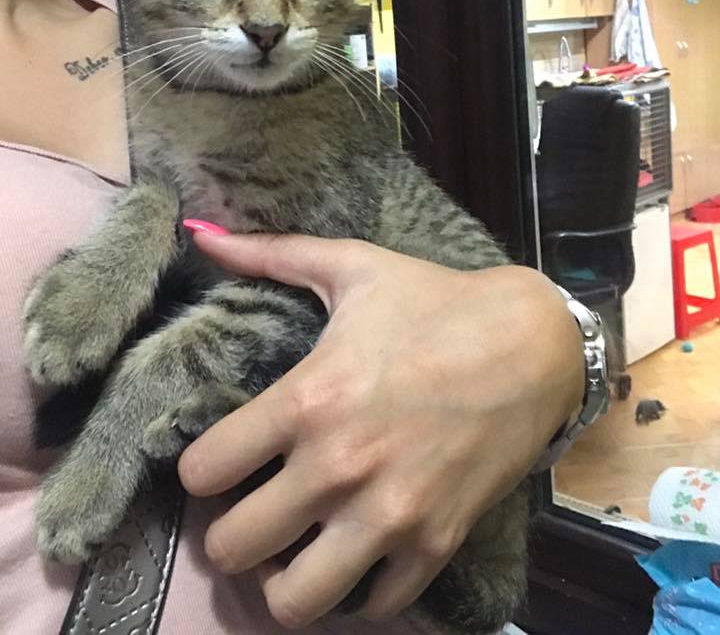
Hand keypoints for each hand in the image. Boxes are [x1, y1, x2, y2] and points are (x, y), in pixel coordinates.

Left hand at [179, 234, 583, 627]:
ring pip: (294, 601)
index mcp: (308, 398)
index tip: (220, 461)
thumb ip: (271, 254)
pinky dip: (355, 590)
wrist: (533, 344)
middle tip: (252, 508)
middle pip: (233, 547)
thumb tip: (201, 233)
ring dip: (282, 578)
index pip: (202, 472)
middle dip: (230, 532)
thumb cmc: (434, 302)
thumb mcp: (353, 267)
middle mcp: (340, 467)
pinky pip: (372, 608)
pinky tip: (355, 554)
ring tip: (294, 547)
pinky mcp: (436, 545)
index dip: (199, 469)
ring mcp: (390, 515)